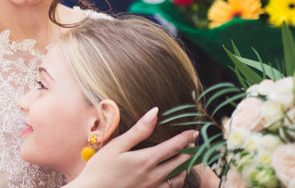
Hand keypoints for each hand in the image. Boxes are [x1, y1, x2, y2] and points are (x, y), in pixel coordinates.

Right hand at [67, 107, 196, 187]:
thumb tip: (155, 112)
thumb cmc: (100, 168)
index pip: (174, 147)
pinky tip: (173, 176)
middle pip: (181, 163)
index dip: (186, 138)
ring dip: (185, 167)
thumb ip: (138, 130)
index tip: (194, 131)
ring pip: (179, 178)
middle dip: (190, 151)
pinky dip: (177, 181)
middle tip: (192, 142)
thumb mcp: (116, 146)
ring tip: (185, 158)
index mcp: (146, 160)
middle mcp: (154, 176)